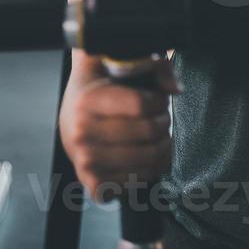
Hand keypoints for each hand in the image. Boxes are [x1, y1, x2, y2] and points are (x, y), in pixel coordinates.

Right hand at [59, 58, 179, 201]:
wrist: (72, 119)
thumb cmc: (100, 91)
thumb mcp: (119, 65)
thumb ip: (154, 66)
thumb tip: (176, 89)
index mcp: (87, 101)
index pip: (141, 104)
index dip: (159, 101)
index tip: (157, 100)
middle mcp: (81, 133)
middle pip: (148, 131)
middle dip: (164, 123)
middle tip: (161, 118)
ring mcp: (86, 161)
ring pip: (148, 159)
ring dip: (163, 147)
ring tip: (158, 137)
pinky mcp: (93, 183)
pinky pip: (136, 183)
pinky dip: (150, 172)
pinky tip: (147, 159)